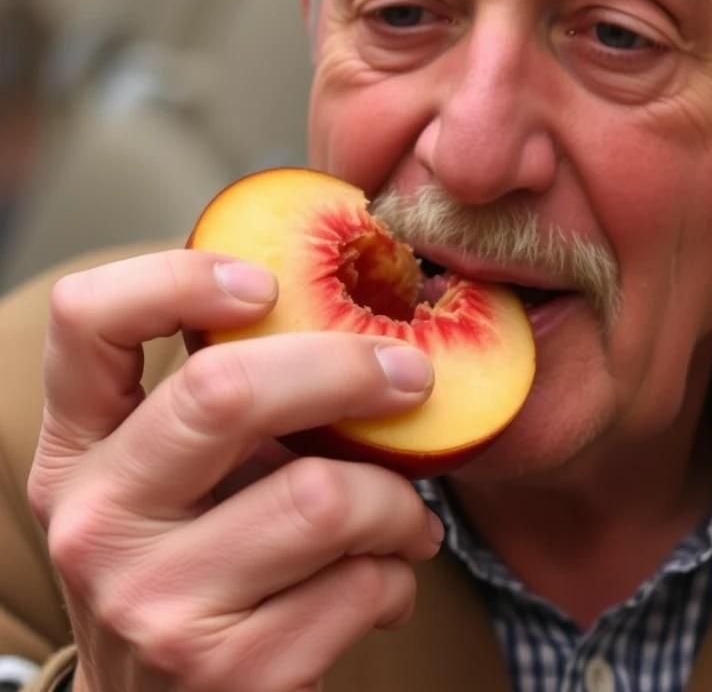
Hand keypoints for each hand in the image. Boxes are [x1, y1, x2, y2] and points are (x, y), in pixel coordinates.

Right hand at [27, 252, 443, 691]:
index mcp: (78, 451)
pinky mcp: (226, 673)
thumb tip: (356, 316)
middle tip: (412, 375)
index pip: (89, 321)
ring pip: (324, 496)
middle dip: (349, 368)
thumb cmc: (196, 564)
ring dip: (397, 500)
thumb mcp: (180, 481)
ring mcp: (153, 604)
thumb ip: (228, 405)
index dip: (180, 278)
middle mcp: (96, 522)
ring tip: (406, 514)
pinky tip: (385, 578)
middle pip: (227, 391)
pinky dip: (398, 571)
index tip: (270, 284)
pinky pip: (362, 582)